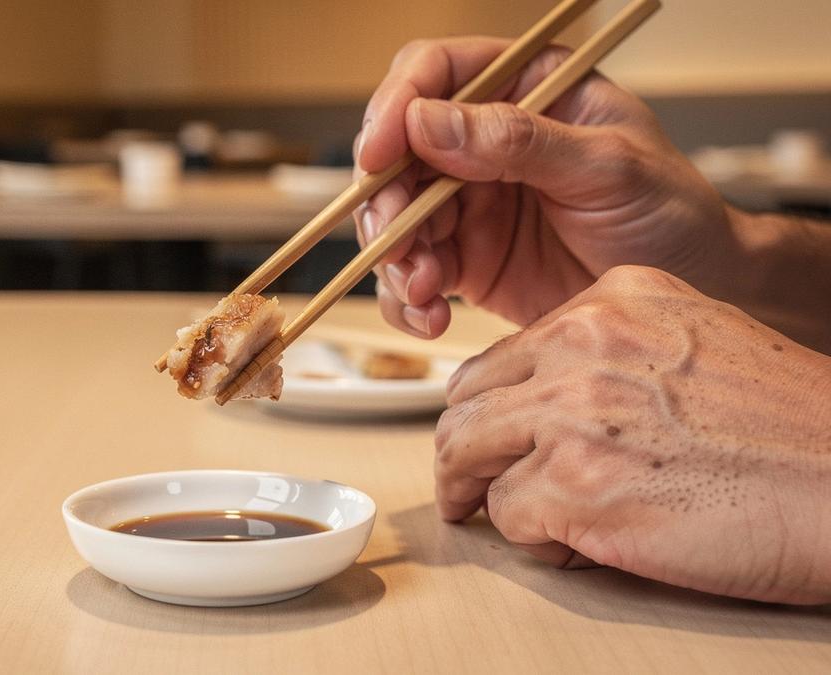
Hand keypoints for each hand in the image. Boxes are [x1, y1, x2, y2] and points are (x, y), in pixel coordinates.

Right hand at [354, 37, 733, 337]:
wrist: (698, 292)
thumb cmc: (671, 214)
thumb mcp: (607, 167)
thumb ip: (518, 142)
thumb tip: (429, 123)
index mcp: (525, 88)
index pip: (435, 73)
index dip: (395, 108)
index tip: (379, 155)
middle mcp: (486, 142)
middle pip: (398, 153)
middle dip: (387, 202)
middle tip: (397, 244)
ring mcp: (471, 202)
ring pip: (396, 218)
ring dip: (394, 259)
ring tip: (424, 290)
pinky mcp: (467, 260)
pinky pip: (413, 275)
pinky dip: (408, 299)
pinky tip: (430, 315)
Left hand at [436, 265, 830, 603]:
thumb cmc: (793, 428)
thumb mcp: (697, 342)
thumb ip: (617, 352)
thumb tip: (548, 393)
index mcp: (611, 301)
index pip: (504, 354)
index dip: (492, 403)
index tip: (492, 433)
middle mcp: (581, 344)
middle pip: (467, 398)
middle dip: (462, 447)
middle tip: (468, 482)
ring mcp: (571, 412)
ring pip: (463, 450)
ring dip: (475, 491)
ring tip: (497, 514)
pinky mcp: (574, 485)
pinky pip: (507, 515)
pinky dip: (531, 539)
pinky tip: (574, 544)